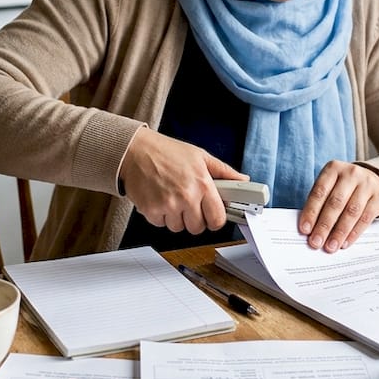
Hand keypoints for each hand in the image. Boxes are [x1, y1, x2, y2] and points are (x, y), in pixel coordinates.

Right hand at [119, 128, 248, 233]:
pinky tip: (159, 198)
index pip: (218, 219)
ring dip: (176, 217)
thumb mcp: (200, 156)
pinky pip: (161, 224)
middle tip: (189, 203)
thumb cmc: (167, 152)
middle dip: (195, 219)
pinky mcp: (151, 211)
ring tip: (172, 197)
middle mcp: (186, 197)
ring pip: (178, 228)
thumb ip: (224, 172)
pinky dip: (161, 215)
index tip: (212, 215)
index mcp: (202, 184)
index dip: (216, 219)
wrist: (135, 151)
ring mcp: (168, 205)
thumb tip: (243, 180)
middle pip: (198, 228)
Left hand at [298, 161, 378, 251]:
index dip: (311, 212)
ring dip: (339, 232)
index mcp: (333, 168)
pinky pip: (365, 218)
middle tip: (316, 242)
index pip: (320, 192)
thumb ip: (320, 204)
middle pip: (335, 203)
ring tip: (330, 247)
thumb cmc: (343, 188)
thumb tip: (309, 230)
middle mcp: (351, 173)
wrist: (373, 180)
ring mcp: (367, 184)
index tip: (304, 230)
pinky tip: (345, 243)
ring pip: (351, 212)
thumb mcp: (331, 187)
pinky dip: (354, 233)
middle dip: (324, 225)